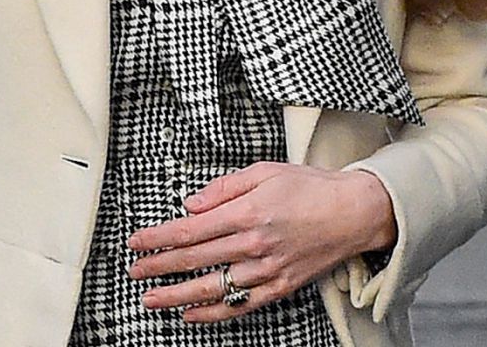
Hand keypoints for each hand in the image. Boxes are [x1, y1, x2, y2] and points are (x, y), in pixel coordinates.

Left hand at [127, 162, 395, 323]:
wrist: (352, 212)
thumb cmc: (308, 186)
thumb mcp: (263, 171)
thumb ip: (223, 188)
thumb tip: (191, 205)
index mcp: (247, 212)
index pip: (191, 230)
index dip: (159, 238)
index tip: (137, 242)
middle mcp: (253, 244)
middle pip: (195, 259)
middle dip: (159, 266)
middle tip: (134, 271)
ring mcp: (266, 270)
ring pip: (213, 287)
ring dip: (178, 295)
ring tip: (151, 299)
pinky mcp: (280, 287)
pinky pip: (240, 306)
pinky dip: (213, 313)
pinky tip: (191, 314)